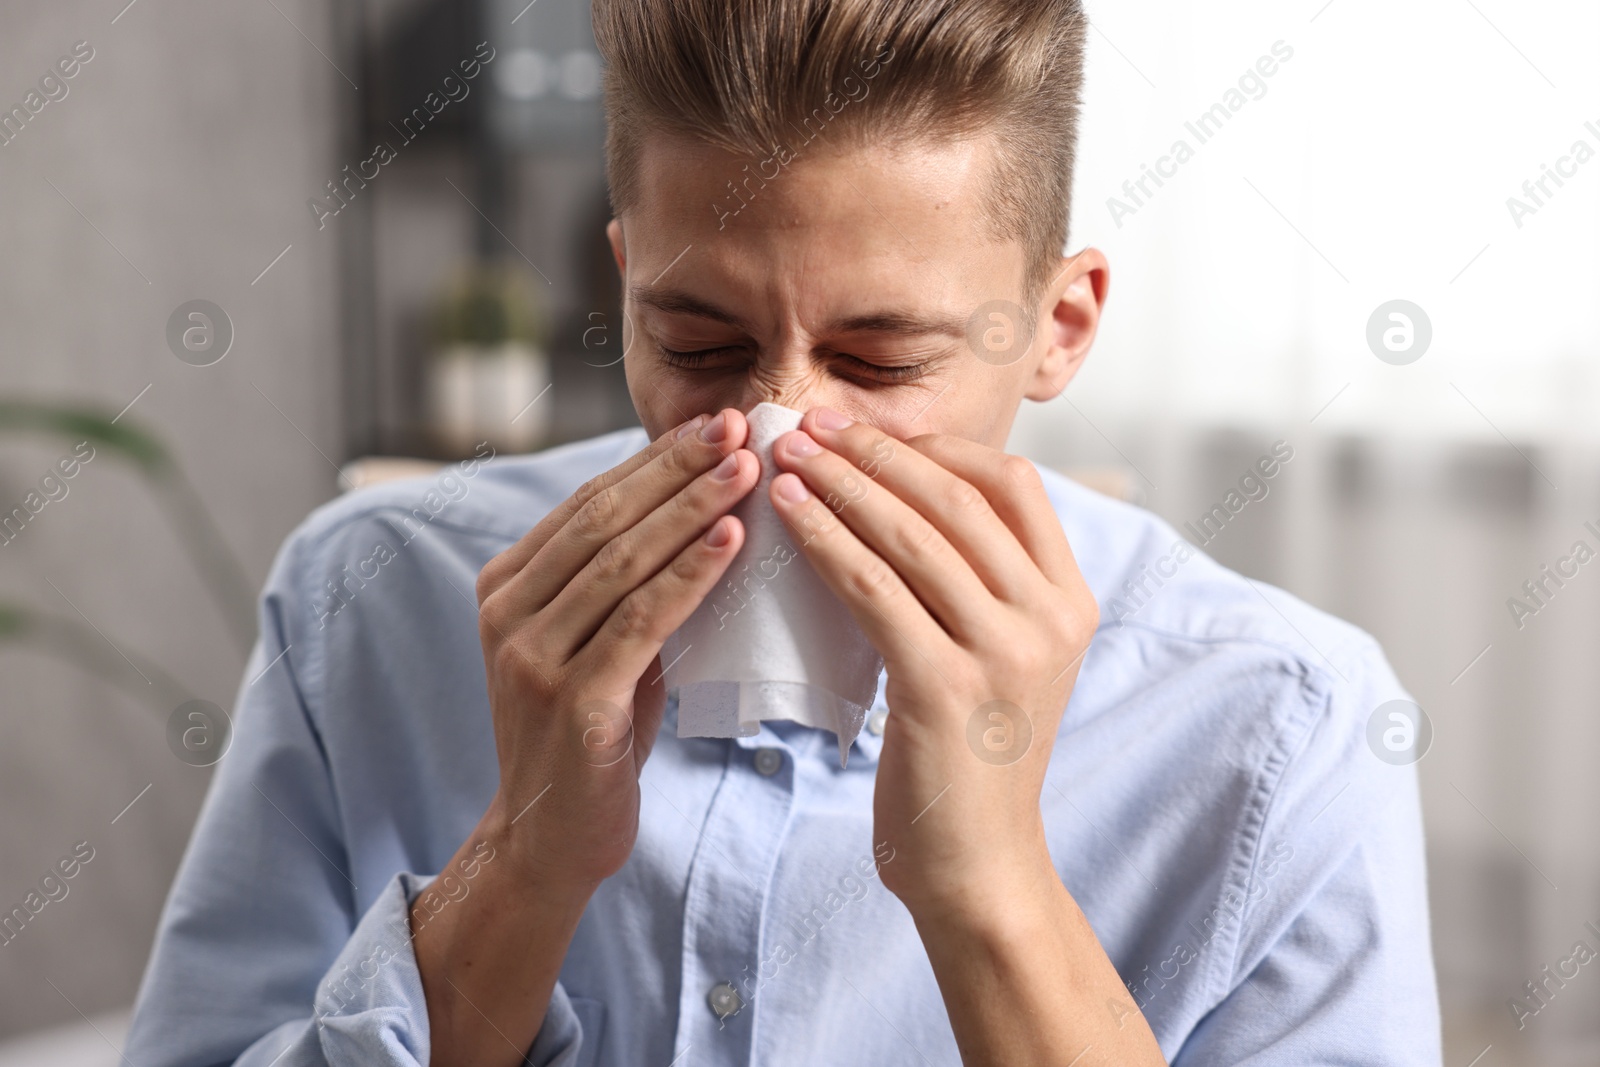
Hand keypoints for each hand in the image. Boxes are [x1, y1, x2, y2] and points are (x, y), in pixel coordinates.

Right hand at [472, 408, 757, 889]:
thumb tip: (699, 505)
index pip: (588, 503)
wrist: (551, 838)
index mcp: (507, 586)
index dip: (652, 459)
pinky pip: (639, 622)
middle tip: (738, 426)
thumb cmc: (592, 733)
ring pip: (622, 562)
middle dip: (676, 468)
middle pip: (603, 519)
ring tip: (748, 471)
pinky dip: (688, 576)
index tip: (713, 422)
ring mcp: (532, 657)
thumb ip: (624, 583)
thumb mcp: (599, 642)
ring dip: (691, 509)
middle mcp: (508, 612)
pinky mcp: (571, 701)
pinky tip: (731, 541)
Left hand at [769, 408, 1098, 917]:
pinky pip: (873, 589)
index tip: (869, 432)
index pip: (1013, 484)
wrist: (978, 865)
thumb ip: (981, 586)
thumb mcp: (1004, 659)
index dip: (937, 447)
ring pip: (911, 535)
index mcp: (1070, 602)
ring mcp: (1004, 654)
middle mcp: (1049, 619)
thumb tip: (903, 497)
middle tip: (811, 426)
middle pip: (956, 498)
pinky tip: (786, 516)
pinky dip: (825, 541)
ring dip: (840, 485)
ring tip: (786, 458)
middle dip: (876, 452)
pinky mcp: (944, 688)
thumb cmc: (972, 759)